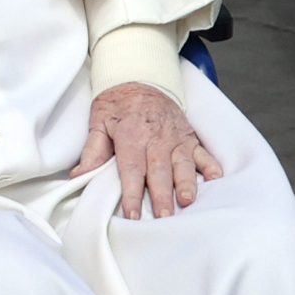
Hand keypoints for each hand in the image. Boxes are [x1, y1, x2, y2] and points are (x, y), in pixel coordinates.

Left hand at [71, 82, 223, 218]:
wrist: (139, 77)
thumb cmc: (116, 104)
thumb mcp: (98, 121)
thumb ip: (92, 150)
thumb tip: (79, 175)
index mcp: (130, 134)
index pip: (131, 169)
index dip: (131, 193)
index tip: (133, 214)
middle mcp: (155, 137)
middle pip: (158, 170)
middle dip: (161, 195)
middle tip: (163, 217)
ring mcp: (175, 137)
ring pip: (183, 163)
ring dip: (186, 183)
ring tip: (187, 201)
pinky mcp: (189, 136)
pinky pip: (203, 152)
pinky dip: (211, 165)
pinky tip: (215, 179)